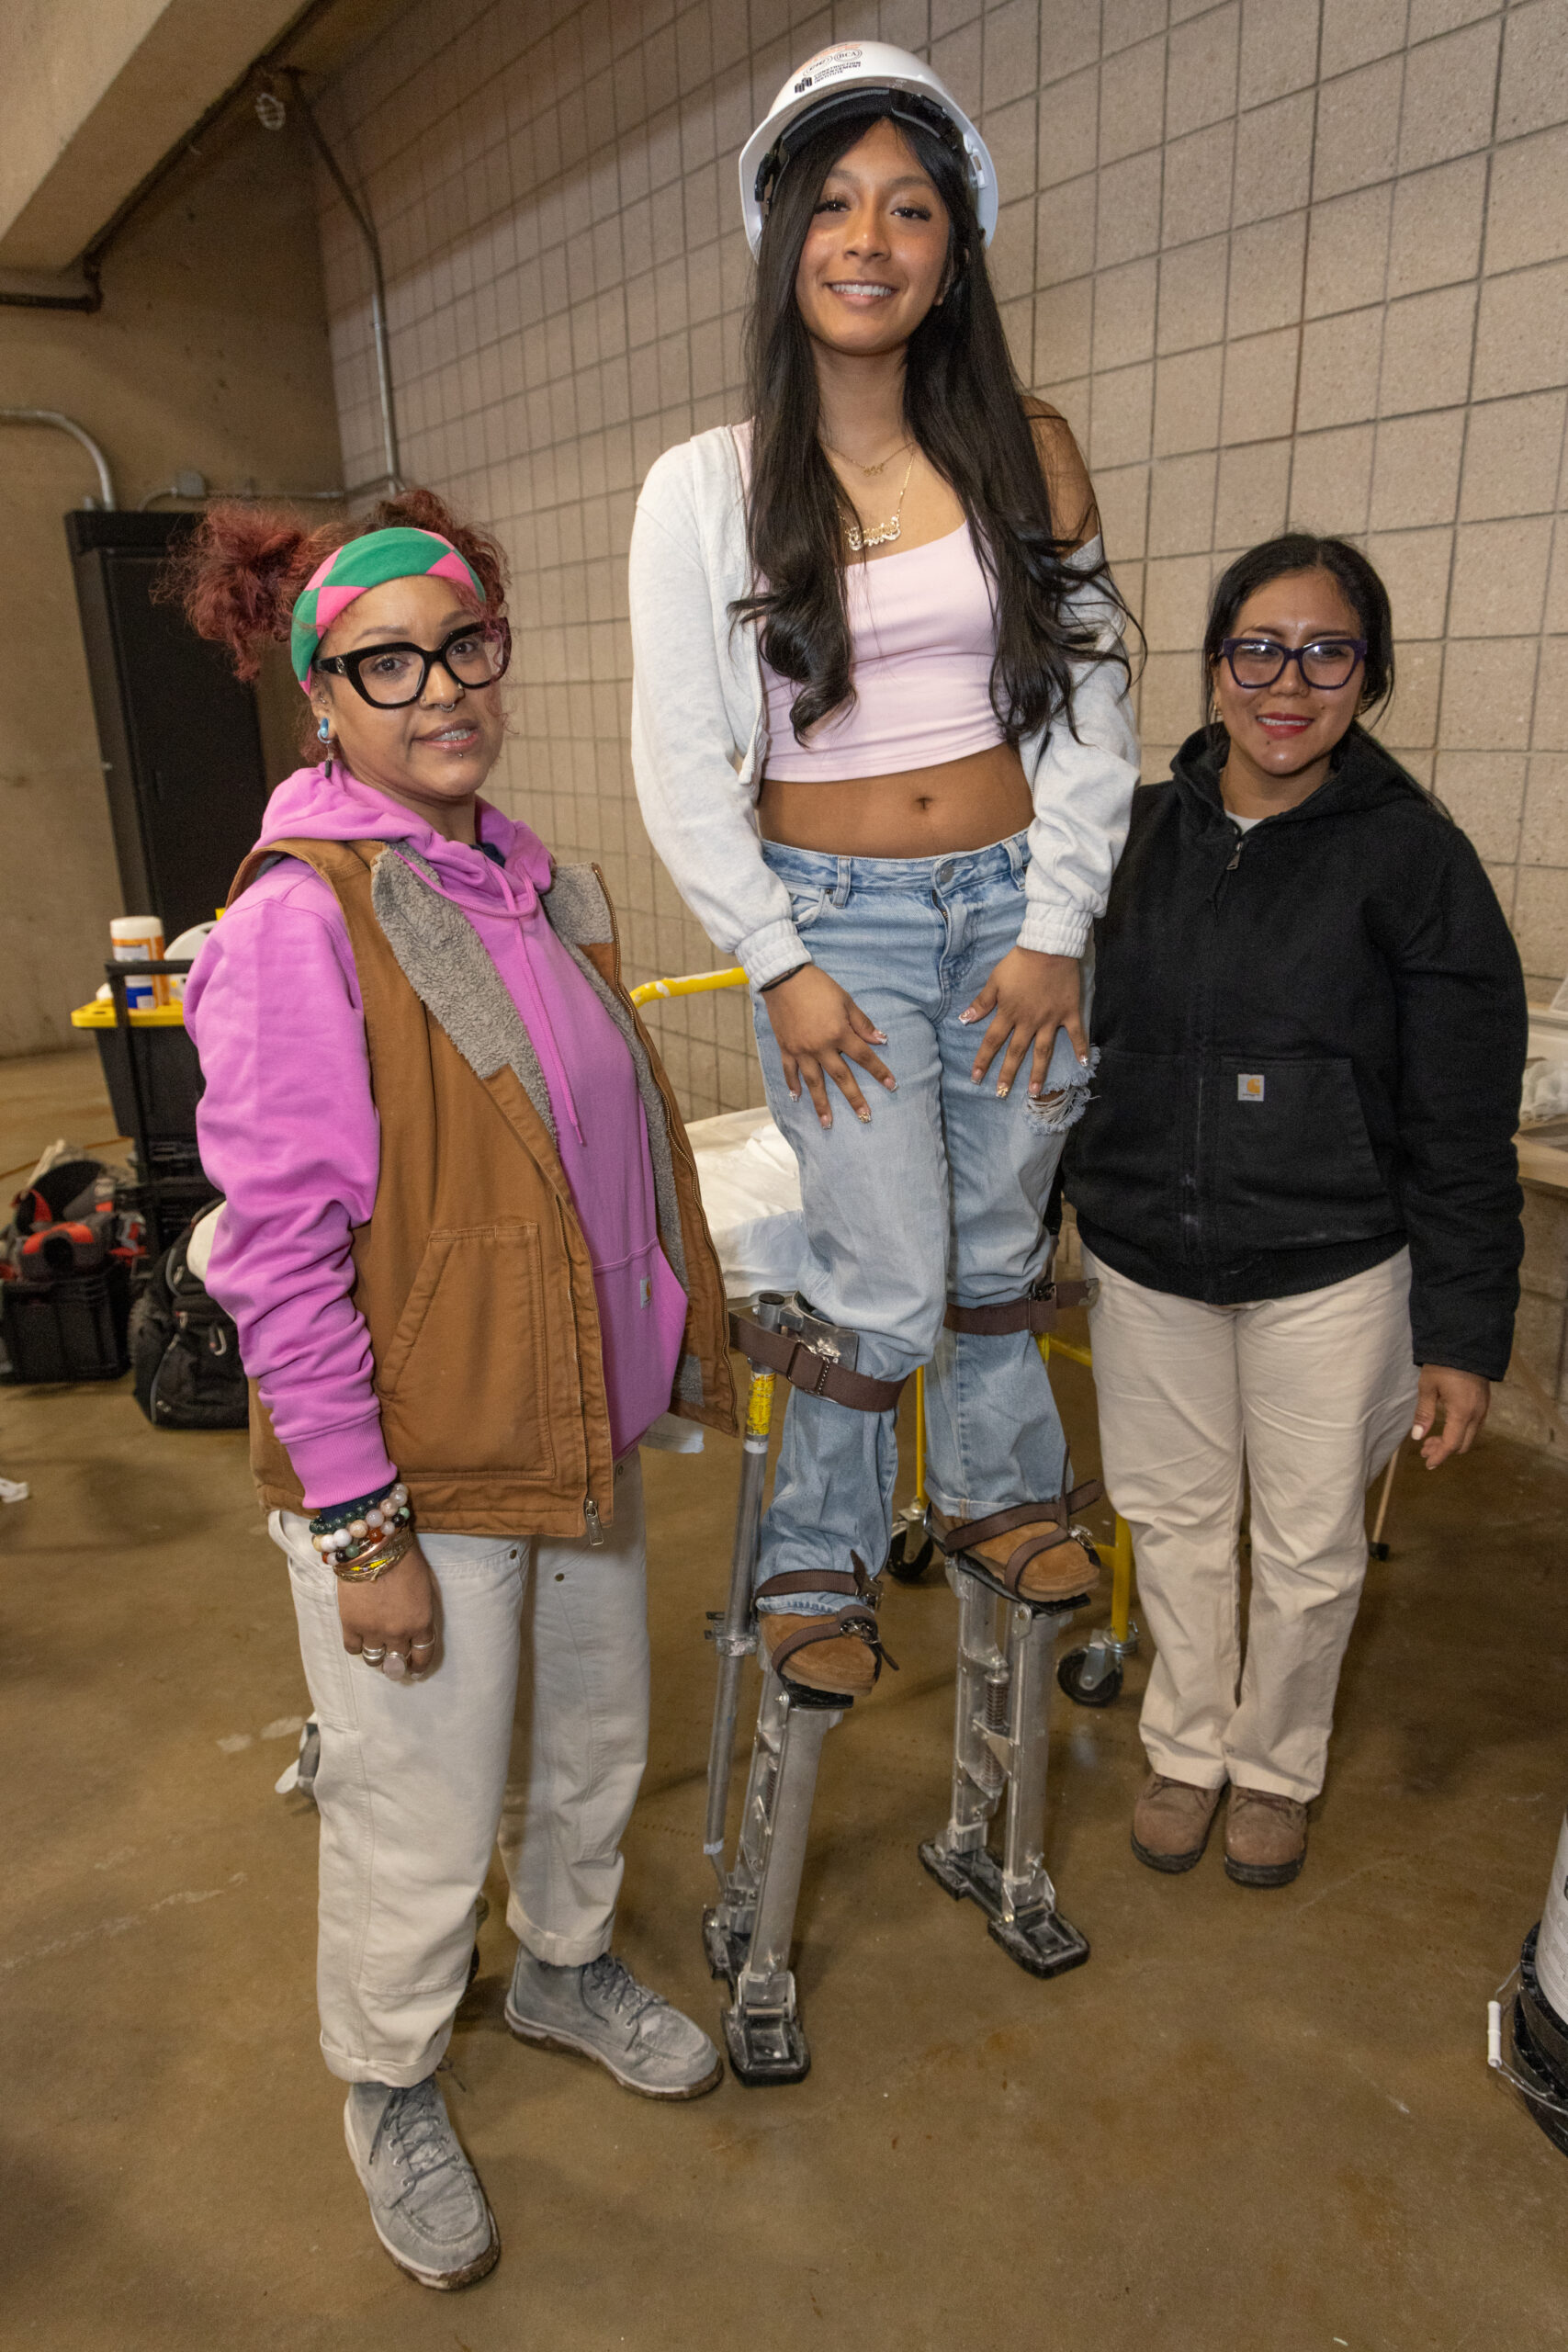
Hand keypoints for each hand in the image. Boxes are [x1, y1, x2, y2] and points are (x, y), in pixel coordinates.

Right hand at [337, 1539, 439, 1677]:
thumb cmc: (406, 1560)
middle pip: (398, 1662)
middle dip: (397, 1664)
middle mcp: (398, 1632)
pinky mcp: (351, 1624)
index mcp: (421, 1623)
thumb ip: (422, 1614)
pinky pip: (353, 1649)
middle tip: (394, 1663)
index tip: (415, 1670)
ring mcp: (373, 1630)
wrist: (375, 1547)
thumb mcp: (426, 1588)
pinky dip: (357, 1647)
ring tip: (376, 1650)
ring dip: (377, 1657)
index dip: (418, 1666)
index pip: (423, 1656)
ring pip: (374, 1659)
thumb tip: (417, 1631)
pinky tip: (359, 1639)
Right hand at [762, 964, 895, 1128]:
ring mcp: (802, 1050)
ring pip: (814, 1082)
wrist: (784, 977)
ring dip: (821, 1104)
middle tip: (865, 1117)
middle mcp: (821, 1046)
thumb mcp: (845, 1000)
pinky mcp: (786, 1047)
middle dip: (854, 1098)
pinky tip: (797, 1098)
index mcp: (839, 1033)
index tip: (892, 1085)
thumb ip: (862, 1023)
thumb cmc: (818, 986)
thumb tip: (880, 1039)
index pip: (864, 1056)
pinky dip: (793, 1084)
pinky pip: (790, 1071)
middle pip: (841, 1076)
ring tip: (827, 1122)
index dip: (879, 1071)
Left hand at [961, 948, 1086, 1098]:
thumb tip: (964, 1019)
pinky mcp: (1069, 1012)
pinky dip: (1081, 1048)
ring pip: (1043, 1051)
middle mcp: (1028, 1021)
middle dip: (1007, 1074)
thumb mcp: (995, 980)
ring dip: (1038, 1073)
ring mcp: (1050, 1019)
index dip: (983, 1060)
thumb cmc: (1019, 962)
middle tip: (1000, 1094)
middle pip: (1016, 1052)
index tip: (975, 1078)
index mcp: (1009, 1013)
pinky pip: (1076, 1034)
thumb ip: (982, 1002)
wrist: (1049, 947)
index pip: (992, 1041)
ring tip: (1033, 1093)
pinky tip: (1084, 1064)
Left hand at [1410, 1366, 1489, 1468]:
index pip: (1452, 1444)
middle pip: (1463, 1444)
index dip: (1439, 1456)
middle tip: (1424, 1450)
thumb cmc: (1443, 1365)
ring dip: (1452, 1441)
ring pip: (1470, 1436)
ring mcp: (1483, 1409)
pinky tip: (1446, 1426)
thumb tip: (1417, 1437)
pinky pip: (1474, 1426)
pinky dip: (1460, 1432)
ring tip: (1430, 1439)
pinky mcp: (1484, 1403)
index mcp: (1462, 1413)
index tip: (1427, 1463)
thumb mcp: (1428, 1388)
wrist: (1467, 1344)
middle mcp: (1477, 1414)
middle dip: (1444, 1451)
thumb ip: (1424, 1413)